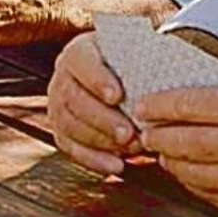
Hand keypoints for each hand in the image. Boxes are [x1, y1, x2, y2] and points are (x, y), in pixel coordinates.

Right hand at [48, 32, 138, 175]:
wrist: (119, 80)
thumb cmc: (130, 66)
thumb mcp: (135, 51)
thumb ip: (142, 54)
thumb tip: (159, 57)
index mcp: (79, 52)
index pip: (82, 62)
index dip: (97, 79)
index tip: (117, 95)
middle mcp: (63, 77)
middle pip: (74, 98)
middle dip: (102, 119)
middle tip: (128, 133)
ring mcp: (58, 105)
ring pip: (69, 125)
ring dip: (100, 140)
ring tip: (129, 148)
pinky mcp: (61, 131)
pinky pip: (70, 147)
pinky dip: (93, 159)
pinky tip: (115, 165)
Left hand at [136, 88, 217, 216]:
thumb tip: (189, 108)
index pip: (194, 105)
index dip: (162, 105)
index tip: (144, 105)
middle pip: (183, 142)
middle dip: (157, 136)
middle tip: (144, 131)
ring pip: (189, 173)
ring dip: (170, 162)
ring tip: (163, 152)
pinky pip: (208, 197)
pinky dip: (192, 184)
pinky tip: (189, 174)